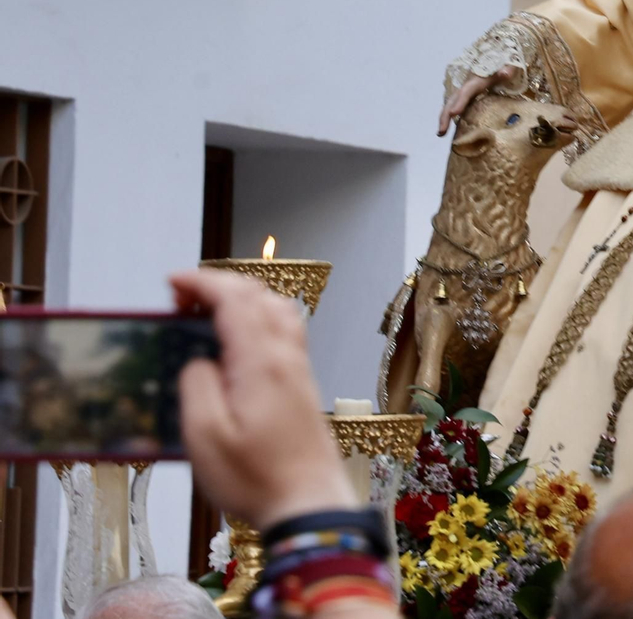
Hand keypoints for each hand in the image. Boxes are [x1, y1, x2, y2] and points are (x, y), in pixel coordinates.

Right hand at [172, 269, 355, 530]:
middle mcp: (286, 355)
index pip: (235, 299)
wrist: (308, 502)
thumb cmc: (255, 477)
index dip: (203, 282)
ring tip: (207, 311)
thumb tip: (199, 359)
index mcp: (262, 361)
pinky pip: (284, 329)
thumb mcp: (205, 437)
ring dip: (243, 297)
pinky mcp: (303, 383)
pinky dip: (258, 316)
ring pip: (277, 308)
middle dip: (220, 284)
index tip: (173, 282)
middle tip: (182, 297)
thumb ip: (197, 387)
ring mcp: (299, 367)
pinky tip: (239, 338)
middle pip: (259, 295)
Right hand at [438, 63, 519, 135]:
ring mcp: (464, 93)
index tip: (454, 113)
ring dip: (444, 119)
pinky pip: (455, 108)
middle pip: (452, 101)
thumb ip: (506, 71)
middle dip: (445, 115)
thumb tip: (505, 73)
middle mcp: (467, 88)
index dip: (460, 102)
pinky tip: (447, 130)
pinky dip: (449, 118)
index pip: (466, 92)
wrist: (496, 62)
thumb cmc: (501, 68)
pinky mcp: (466, 98)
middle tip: (442, 131)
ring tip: (440, 134)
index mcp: (476, 82)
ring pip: (450, 105)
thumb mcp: (506, 68)